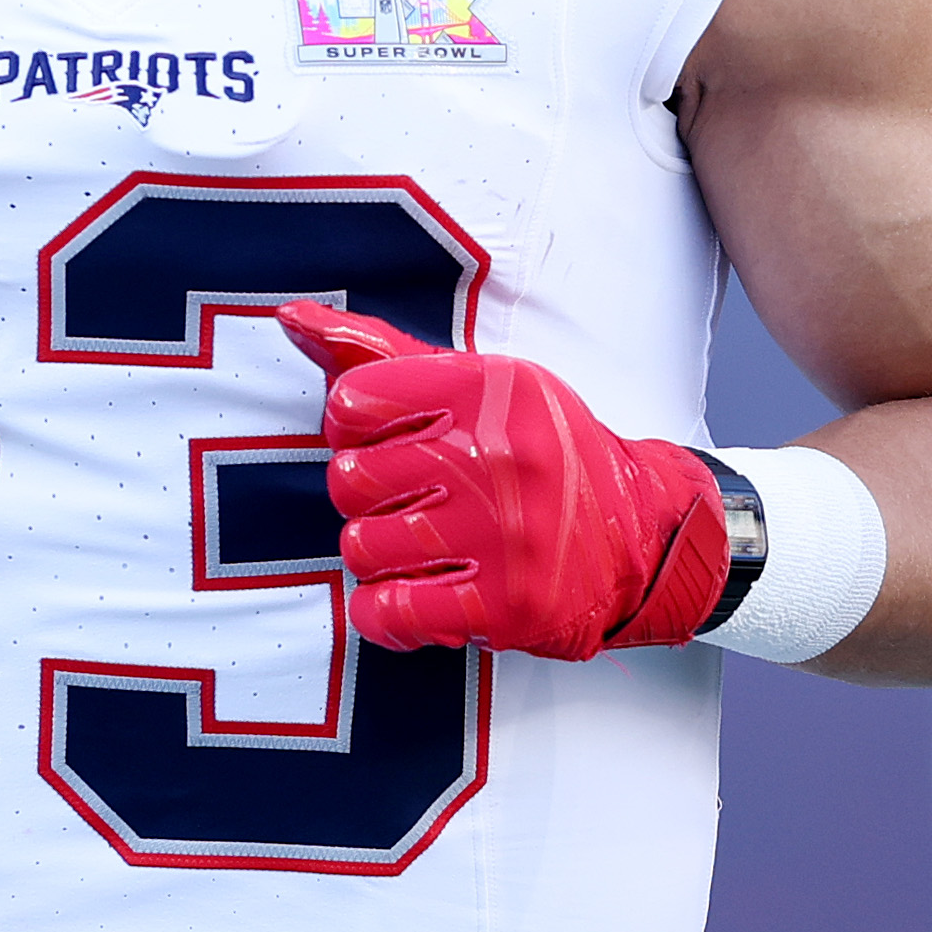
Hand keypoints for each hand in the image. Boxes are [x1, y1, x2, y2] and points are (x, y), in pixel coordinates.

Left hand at [277, 305, 730, 658]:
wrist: (641, 535)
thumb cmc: (543, 451)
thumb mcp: (480, 382)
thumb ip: (382, 353)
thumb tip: (291, 319)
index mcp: (488, 389)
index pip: (352, 401)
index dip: (354, 426)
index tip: (387, 438)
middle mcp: (497, 457)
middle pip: (349, 480)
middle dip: (366, 493)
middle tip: (408, 496)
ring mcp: (504, 536)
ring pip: (362, 547)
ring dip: (378, 552)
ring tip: (420, 544)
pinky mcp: (506, 606)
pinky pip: (391, 612)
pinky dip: (386, 610)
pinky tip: (414, 594)